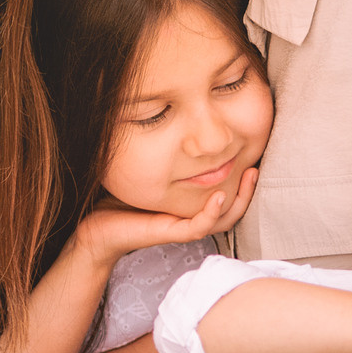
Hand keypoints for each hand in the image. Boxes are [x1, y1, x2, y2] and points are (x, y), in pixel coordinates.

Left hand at [69, 169, 258, 268]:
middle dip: (248, 189)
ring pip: (223, 219)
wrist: (95, 225)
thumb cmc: (119, 196)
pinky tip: (218, 196)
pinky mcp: (169, 233)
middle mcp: (191, 217)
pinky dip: (211, 214)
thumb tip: (179, 120)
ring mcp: (182, 226)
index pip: (227, 194)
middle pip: (233, 209)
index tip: (251, 156)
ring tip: (248, 176)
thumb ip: (167, 153)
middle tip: (256, 167)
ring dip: (238, 199)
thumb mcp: (149, 168)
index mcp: (191, 204)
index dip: (242, 179)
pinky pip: (198, 227)